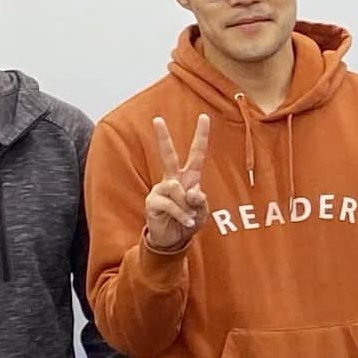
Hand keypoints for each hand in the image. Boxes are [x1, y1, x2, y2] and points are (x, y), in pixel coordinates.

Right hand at [140, 114, 212, 254]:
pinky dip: (181, 215)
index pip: (196, 153)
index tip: (204, 117)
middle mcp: (173, 179)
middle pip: (168, 155)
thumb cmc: (188, 222)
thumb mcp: (202, 213)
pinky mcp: (152, 201)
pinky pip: (171, 204)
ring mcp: (161, 189)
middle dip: (163, 137)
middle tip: (157, 119)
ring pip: (175, 188)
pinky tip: (185, 221)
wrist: (173, 240)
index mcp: (189, 177)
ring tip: (188, 216)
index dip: (201, 136)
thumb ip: (200, 202)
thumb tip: (192, 192)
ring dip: (186, 205)